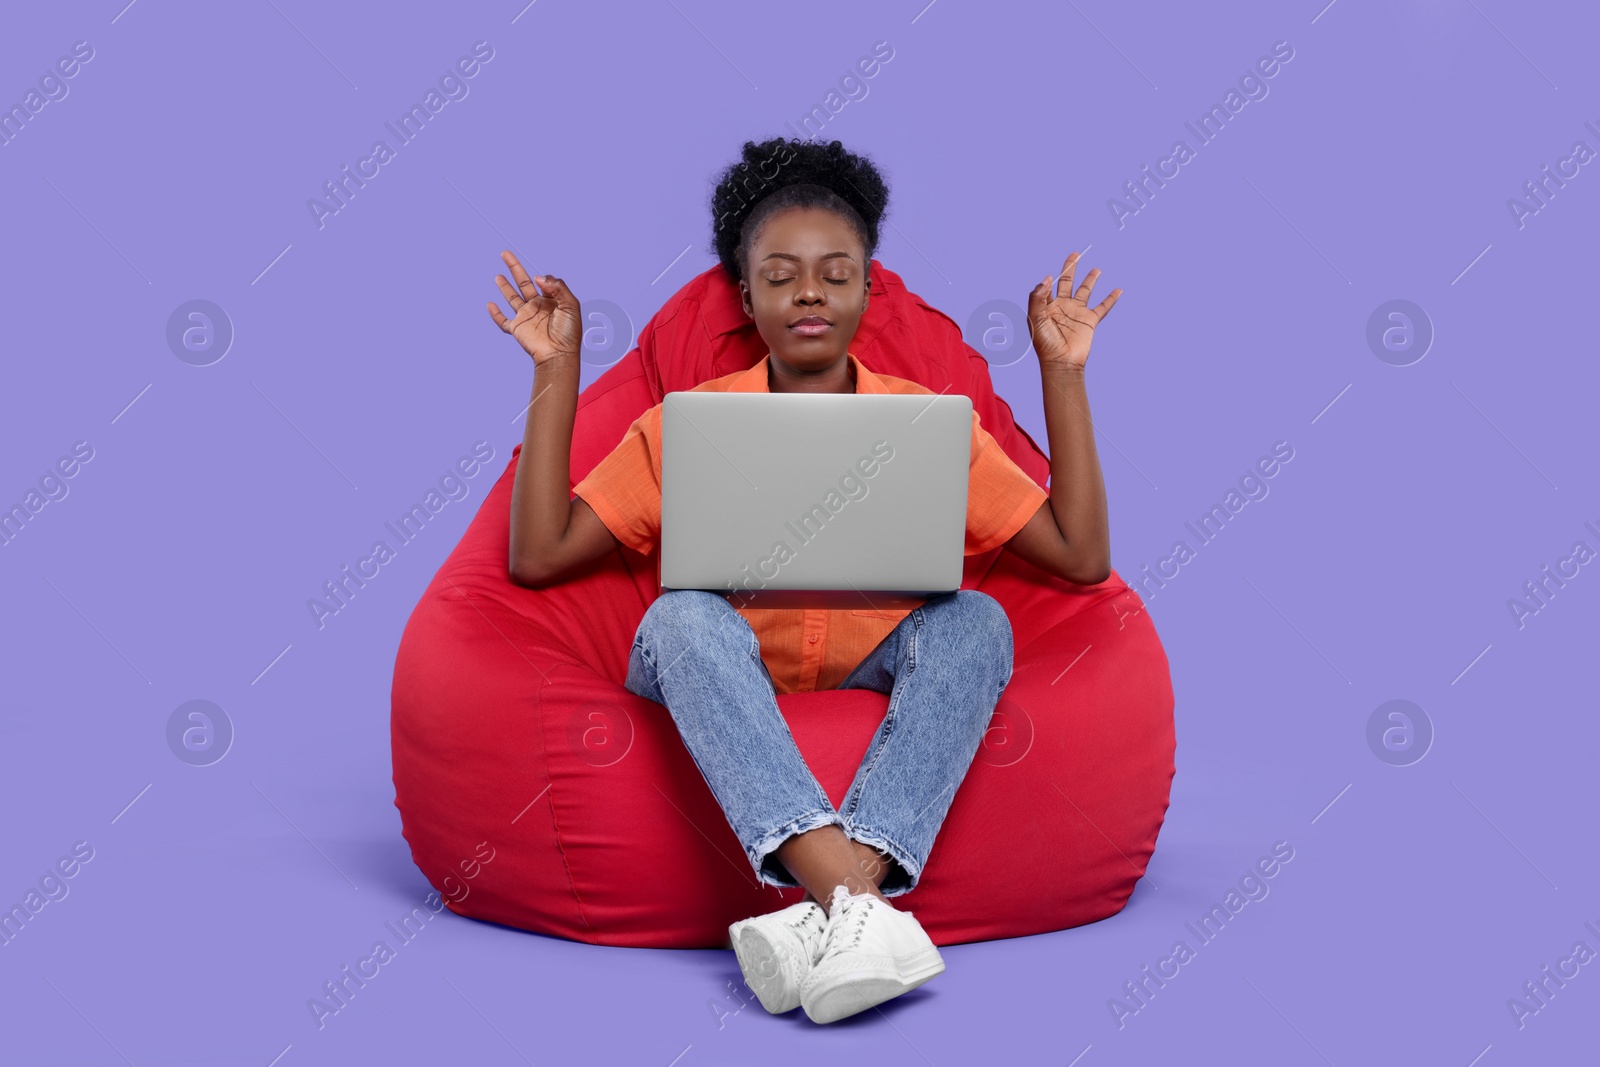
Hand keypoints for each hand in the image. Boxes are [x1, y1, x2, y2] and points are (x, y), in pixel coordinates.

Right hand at [487, 250, 582, 365]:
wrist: (559, 354)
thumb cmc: (569, 333)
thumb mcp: (571, 305)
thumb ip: (558, 287)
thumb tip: (538, 277)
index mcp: (551, 301)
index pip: (543, 282)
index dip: (543, 278)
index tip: (542, 282)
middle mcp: (537, 307)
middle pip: (523, 283)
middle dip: (514, 268)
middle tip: (505, 253)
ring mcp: (525, 317)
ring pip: (512, 298)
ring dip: (504, 287)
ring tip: (498, 276)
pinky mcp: (516, 329)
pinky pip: (503, 321)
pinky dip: (495, 314)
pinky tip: (490, 304)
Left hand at [1027, 251, 1121, 369]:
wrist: (1061, 361)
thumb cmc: (1045, 343)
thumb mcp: (1035, 318)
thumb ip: (1037, 297)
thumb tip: (1048, 277)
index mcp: (1047, 306)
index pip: (1048, 287)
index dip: (1049, 281)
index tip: (1051, 277)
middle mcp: (1062, 307)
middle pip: (1067, 282)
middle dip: (1070, 268)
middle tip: (1075, 254)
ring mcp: (1077, 312)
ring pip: (1085, 291)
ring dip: (1091, 279)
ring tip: (1096, 269)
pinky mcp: (1090, 320)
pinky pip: (1103, 307)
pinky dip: (1111, 299)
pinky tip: (1118, 290)